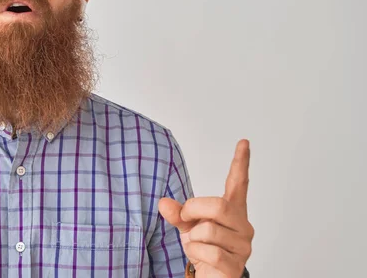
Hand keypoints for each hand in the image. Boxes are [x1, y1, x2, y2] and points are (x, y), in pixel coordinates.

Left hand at [159, 139, 253, 277]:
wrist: (210, 276)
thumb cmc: (203, 247)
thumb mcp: (188, 225)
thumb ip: (178, 212)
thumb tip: (163, 203)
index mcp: (232, 210)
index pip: (239, 182)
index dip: (241, 162)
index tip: (243, 142)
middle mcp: (243, 225)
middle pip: (218, 205)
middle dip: (194, 210)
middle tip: (186, 219)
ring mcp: (243, 246)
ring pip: (209, 230)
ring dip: (193, 238)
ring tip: (197, 244)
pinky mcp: (236, 264)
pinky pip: (210, 252)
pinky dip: (196, 254)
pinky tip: (201, 258)